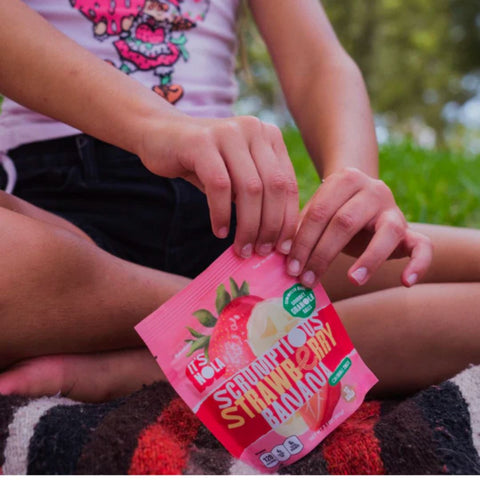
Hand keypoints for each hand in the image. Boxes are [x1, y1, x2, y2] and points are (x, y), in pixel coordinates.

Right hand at [139, 115, 298, 257]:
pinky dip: (221, 214)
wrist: (159, 136)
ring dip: (248, 225)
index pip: (288, 183)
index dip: (288, 219)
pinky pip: (219, 186)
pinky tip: (219, 231)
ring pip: (250, 189)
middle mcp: (253, 129)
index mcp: (269, 136)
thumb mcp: (237, 174)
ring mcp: (228, 132)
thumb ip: (258, 195)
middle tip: (261, 251)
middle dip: (270, 226)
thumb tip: (276, 238)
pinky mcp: (201, 142)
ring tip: (241, 248)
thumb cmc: (203, 162)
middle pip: (274, 187)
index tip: (283, 247)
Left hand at [286, 167, 432, 287]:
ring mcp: (393, 208)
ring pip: (386, 232)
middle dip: (322, 254)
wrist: (361, 197)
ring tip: (351, 280)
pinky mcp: (410, 229)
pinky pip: (424, 245)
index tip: (290, 267)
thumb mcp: (316, 213)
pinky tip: (405, 283)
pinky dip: (419, 264)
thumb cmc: (332, 211)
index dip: (302, 241)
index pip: (319, 212)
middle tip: (306, 279)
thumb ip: (302, 229)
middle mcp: (372, 189)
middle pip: (346, 222)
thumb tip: (281, 259)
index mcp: (344, 180)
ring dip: (367, 260)